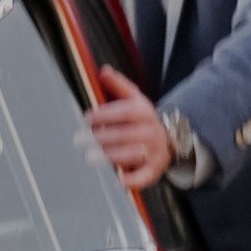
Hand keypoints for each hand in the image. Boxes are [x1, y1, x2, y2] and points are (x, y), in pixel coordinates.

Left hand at [86, 73, 174, 190]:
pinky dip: (132, 180)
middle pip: (125, 135)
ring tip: (89, 157)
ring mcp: (153, 152)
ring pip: (131, 155)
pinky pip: (144, 176)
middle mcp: (150, 132)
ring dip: (110, 157)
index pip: (125, 112)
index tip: (87, 117)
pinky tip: (117, 181)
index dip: (105, 115)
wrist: (170, 138)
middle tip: (80, 140)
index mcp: (144, 113)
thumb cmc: (142, 118)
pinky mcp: (154, 169)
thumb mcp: (134, 98)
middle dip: (102, 138)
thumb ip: (118, 85)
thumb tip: (103, 70)